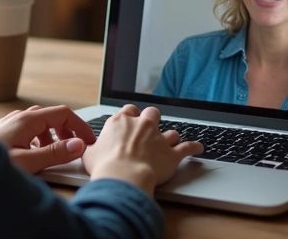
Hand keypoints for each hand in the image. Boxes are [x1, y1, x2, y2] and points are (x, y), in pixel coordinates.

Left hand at [0, 105, 97, 174]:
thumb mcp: (28, 162)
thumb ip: (55, 153)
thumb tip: (78, 145)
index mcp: (27, 120)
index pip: (63, 113)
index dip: (80, 126)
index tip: (89, 141)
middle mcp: (18, 118)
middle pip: (52, 117)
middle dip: (67, 132)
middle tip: (75, 149)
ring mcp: (9, 125)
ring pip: (40, 124)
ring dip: (53, 137)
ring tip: (55, 155)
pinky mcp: (3, 134)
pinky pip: (28, 132)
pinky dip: (39, 141)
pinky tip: (35, 157)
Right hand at [81, 105, 202, 194]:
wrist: (123, 178)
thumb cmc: (105, 167)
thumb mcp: (89, 154)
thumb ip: (93, 147)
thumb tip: (90, 149)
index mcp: (121, 122)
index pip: (128, 110)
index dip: (130, 116)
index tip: (130, 122)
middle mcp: (142, 126)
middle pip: (152, 113)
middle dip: (152, 119)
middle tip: (150, 128)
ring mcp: (158, 138)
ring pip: (170, 131)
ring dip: (170, 137)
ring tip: (170, 142)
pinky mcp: (172, 154)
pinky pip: (188, 147)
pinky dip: (194, 147)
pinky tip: (198, 148)